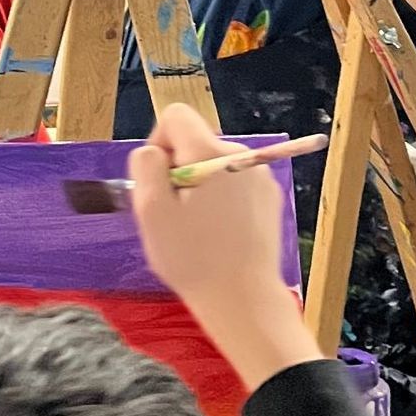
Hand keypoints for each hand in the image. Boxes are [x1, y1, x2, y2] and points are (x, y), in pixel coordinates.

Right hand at [128, 105, 317, 390]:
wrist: (243, 298)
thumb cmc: (192, 259)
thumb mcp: (151, 212)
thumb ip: (146, 167)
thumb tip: (153, 151)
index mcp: (210, 153)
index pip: (176, 116)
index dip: (158, 143)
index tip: (158, 181)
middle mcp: (240, 155)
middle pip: (195, 143)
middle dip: (179, 171)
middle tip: (173, 216)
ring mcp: (260, 177)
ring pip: (214, 167)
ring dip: (199, 189)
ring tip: (196, 231)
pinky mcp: (269, 199)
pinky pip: (234, 185)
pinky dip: (220, 202)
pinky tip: (218, 236)